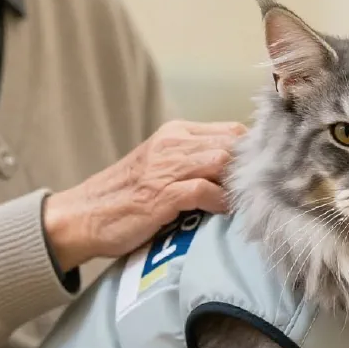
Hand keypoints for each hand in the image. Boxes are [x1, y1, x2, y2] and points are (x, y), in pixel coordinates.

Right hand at [43, 119, 246, 271]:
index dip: (254, 153)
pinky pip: (204, 190)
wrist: (82, 216)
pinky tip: (223, 214)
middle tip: (263, 192)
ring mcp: (166, 167)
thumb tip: (240, 177)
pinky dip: (220, 203)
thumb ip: (197, 165)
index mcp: (176, 134)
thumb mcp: (164, 170)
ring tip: (246, 204)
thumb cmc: (127, 199)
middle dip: (252, 169)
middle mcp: (173, 144)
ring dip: (239, 185)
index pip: (232, 131)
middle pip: (233, 143)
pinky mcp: (161, 194)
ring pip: (222, 161)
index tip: (266, 175)